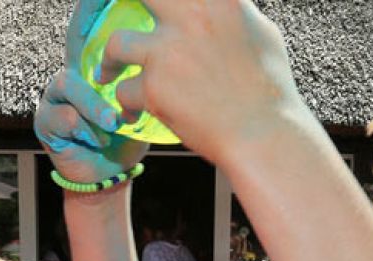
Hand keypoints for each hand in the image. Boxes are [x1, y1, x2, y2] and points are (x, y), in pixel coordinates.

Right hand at [34, 0, 149, 184]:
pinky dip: (85, 129)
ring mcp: (54, 96)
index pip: (88, 31)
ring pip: (68, 83)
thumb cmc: (129, 135)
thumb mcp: (144, 102)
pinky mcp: (45, 121)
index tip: (104, 8)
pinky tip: (99, 140)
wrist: (111, 175)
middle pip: (75, 50)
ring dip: (95, 106)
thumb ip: (145, 76)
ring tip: (113, 123)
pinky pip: (62, 115)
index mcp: (92, 65)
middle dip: (93, 58)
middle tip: (115, 79)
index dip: (91, 14)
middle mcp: (70, 73)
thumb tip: (162, 46)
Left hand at [95, 0, 308, 165]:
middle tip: (102, 15)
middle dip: (108, 5)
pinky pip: (124, 91)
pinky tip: (132, 113)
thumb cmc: (269, 89)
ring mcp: (170, 51)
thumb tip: (219, 5)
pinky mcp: (155, 87)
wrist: (265, 136)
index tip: (145, 6)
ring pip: (116, 44)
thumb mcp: (260, 33)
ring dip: (110, 62)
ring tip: (108, 73)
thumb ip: (231, 13)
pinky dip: (126, 105)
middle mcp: (192, 16)